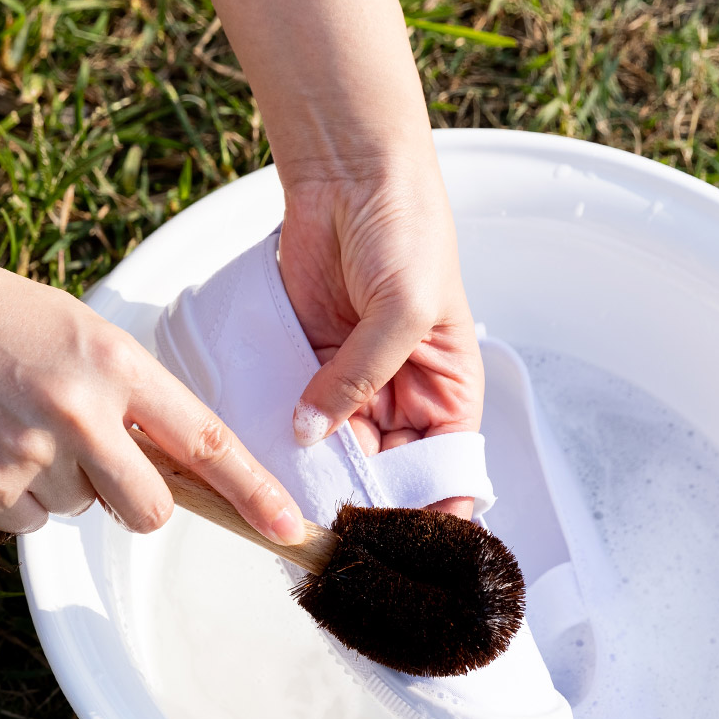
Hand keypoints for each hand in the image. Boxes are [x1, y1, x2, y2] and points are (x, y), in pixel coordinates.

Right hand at [0, 250, 307, 538]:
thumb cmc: (4, 321)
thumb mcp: (89, 336)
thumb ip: (138, 398)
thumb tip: (185, 472)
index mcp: (117, 362)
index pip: (207, 442)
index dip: (255, 491)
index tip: (289, 527)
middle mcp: (79, 410)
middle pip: (151, 511)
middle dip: (140, 502)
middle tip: (100, 459)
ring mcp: (29, 453)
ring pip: (85, 512)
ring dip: (66, 485)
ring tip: (22, 425)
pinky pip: (32, 524)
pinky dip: (18, 497)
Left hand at [278, 164, 484, 518]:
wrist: (348, 173)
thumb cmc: (405, 229)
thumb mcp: (404, 309)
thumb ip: (361, 376)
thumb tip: (312, 433)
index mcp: (448, 389)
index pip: (444, 468)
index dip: (427, 508)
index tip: (398, 544)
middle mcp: (402, 396)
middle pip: (385, 470)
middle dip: (363, 499)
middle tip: (331, 532)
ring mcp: (351, 383)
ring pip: (337, 452)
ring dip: (318, 475)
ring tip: (296, 507)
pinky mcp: (308, 366)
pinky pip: (298, 418)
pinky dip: (286, 441)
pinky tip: (271, 463)